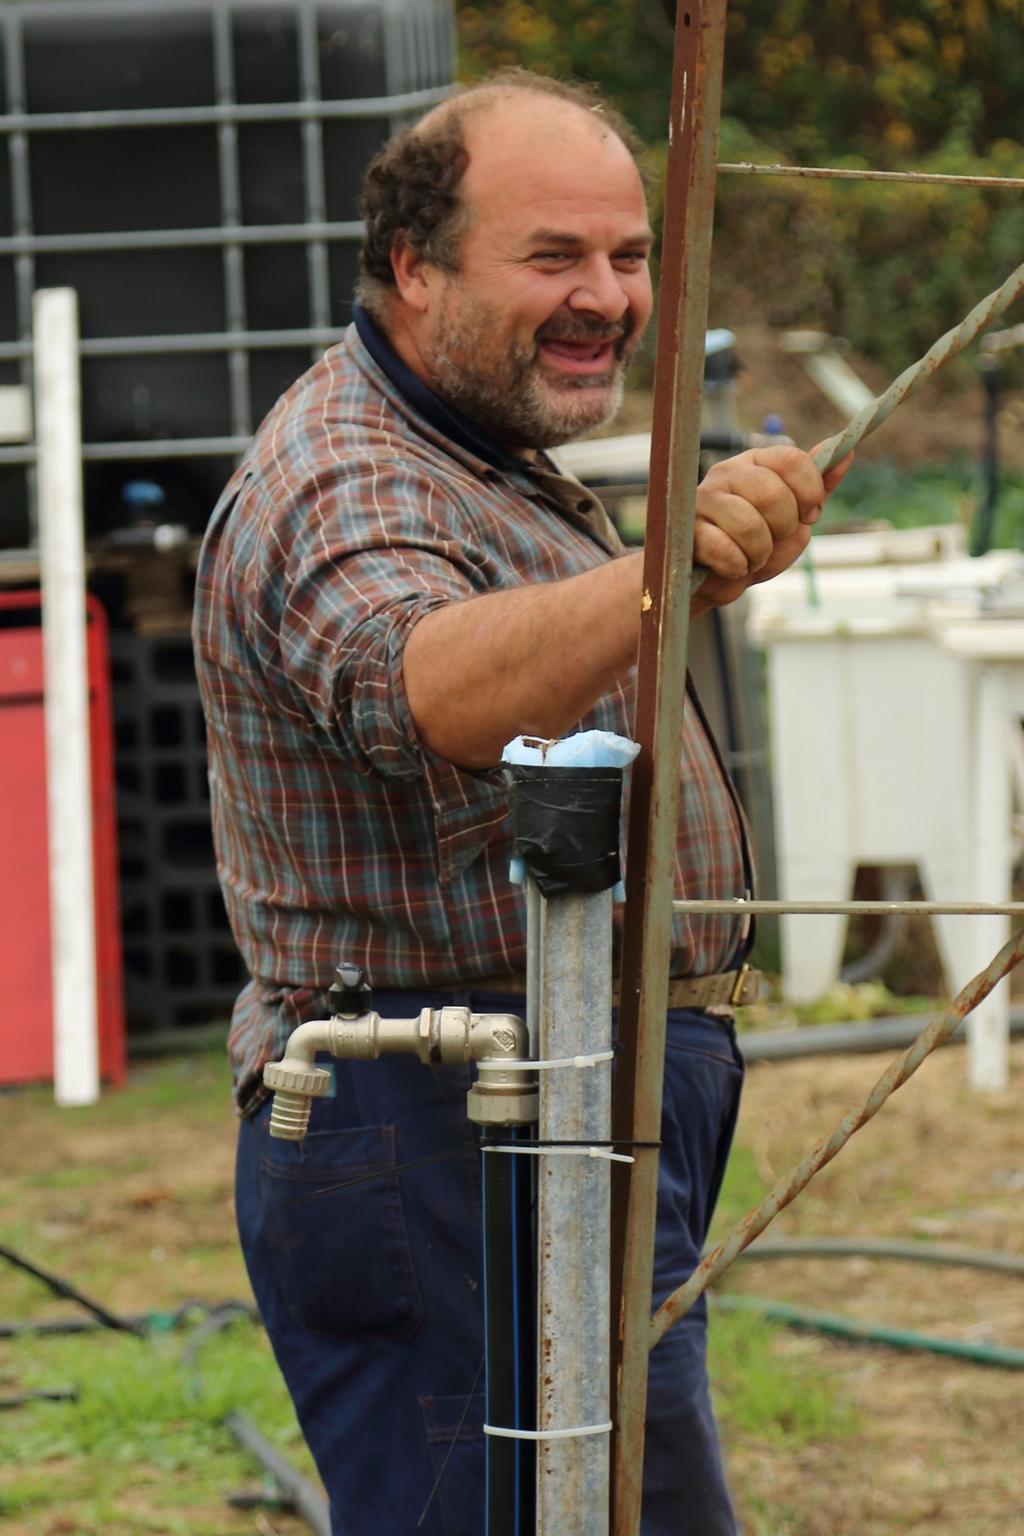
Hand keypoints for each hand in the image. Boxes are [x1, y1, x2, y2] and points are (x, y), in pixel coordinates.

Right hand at [690, 444, 852, 610]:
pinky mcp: (686, 529)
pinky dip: (736, 566)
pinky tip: (732, 567)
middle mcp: (727, 473)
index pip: (791, 459)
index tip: (809, 514)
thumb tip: (847, 453)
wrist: (716, 580)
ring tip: (751, 557)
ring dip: (759, 553)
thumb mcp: (796, 517)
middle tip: (772, 540)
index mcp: (756, 463)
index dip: (809, 491)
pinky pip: (723, 548)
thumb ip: (817, 488)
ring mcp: (703, 500)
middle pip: (773, 494)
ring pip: (748, 525)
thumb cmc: (756, 545)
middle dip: (782, 529)